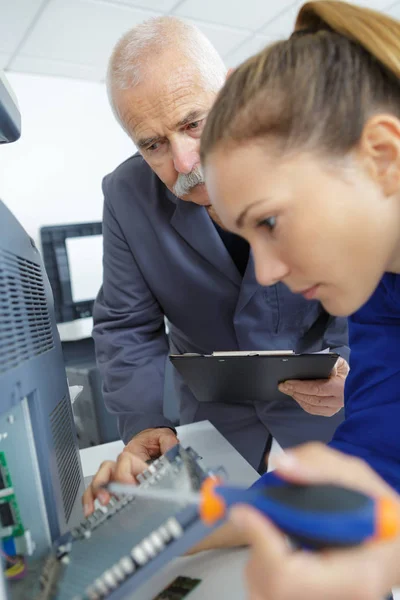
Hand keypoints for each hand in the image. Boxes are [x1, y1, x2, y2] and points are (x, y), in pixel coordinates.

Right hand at [82, 427, 177, 516]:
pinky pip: (98, 490)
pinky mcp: (115, 484)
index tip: (130, 487)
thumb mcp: (164, 437)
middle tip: (106, 499)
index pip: (123, 462)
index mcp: (133, 455)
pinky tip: (90, 511)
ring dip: (93, 495)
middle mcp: (121, 464)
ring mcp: (115, 474)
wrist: (149, 438)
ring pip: (98, 481)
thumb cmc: (154, 439)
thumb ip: (169, 443)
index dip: (124, 475)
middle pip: (106, 471)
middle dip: (102, 486)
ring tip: (92, 510)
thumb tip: (174, 450)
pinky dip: (91, 500)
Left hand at [229, 443, 399, 599]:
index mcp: (356, 575)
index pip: (288, 574)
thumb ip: (321, 466)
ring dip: (258, 557)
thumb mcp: (358, 479)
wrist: (393, 546)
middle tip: (257, 516)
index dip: (261, 540)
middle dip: (257, 546)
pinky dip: (263, 569)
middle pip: (271, 587)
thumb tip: (282, 463)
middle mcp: (337, 599)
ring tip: (271, 530)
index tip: (245, 509)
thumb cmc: (380, 515)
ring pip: (264, 592)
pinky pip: (268, 594)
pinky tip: (278, 548)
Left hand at [278, 357, 348, 415]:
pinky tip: (296, 396)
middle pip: (311, 399)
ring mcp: (334, 409)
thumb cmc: (346, 374)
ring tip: (287, 390)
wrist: (357, 387)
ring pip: (311, 406)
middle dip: (295, 391)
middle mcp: (337, 401)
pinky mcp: (330, 412)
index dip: (300, 386)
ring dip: (297, 398)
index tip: (288, 382)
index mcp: (340, 388)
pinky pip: (313, 410)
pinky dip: (302, 403)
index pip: (317, 388)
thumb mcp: (342, 364)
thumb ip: (335, 363)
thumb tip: (328, 368)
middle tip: (283, 386)